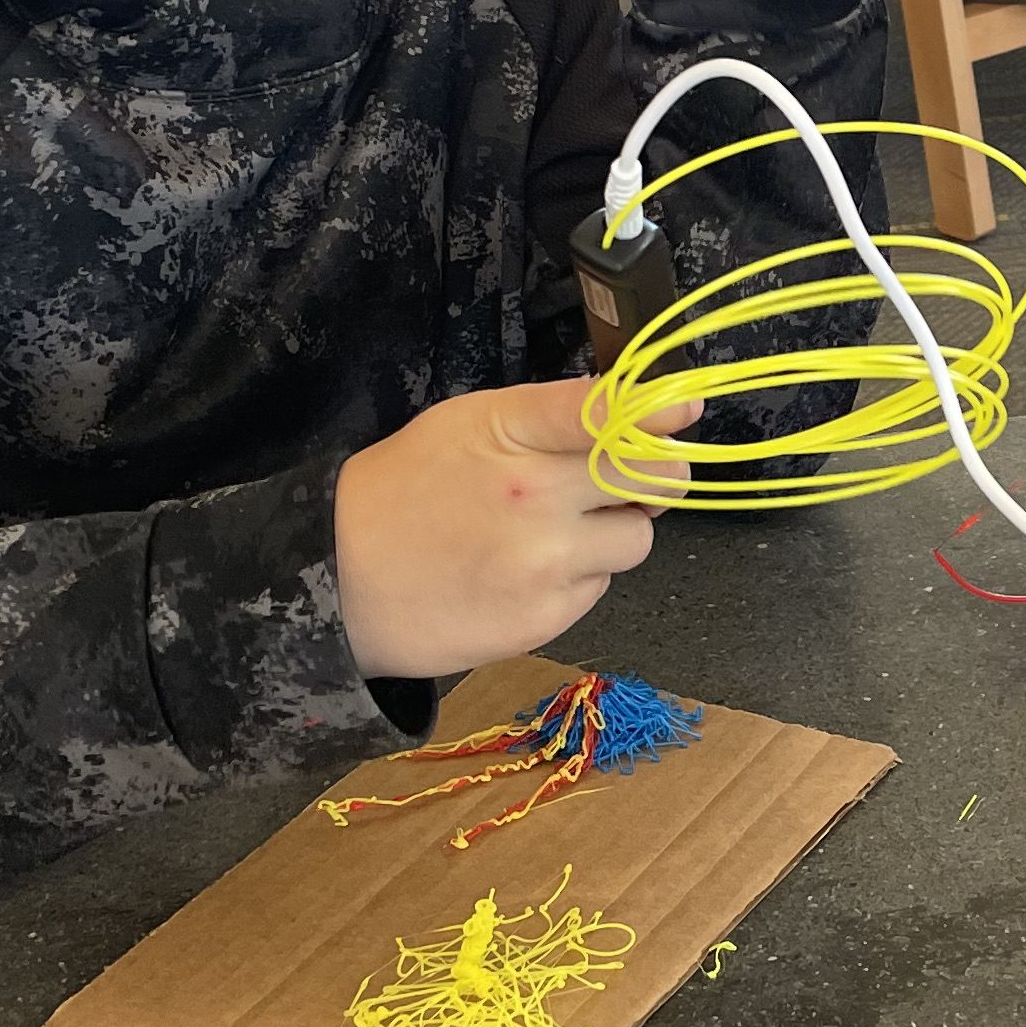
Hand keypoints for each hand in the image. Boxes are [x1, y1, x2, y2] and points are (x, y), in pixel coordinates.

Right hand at [333, 378, 696, 679]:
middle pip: (655, 478)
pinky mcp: (546, 618)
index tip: (684, 408)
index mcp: (511, 432)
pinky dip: (580, 576)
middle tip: (631, 477)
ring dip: (614, 531)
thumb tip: (630, 409)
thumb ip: (548, 415)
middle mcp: (536, 496)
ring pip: (638, 538)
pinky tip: (531, 569)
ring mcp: (545, 563)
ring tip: (558, 531)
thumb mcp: (466, 423)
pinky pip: (600, 586)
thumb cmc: (404, 491)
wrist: (341, 583)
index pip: (609, 412)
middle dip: (656, 473)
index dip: (659, 410)